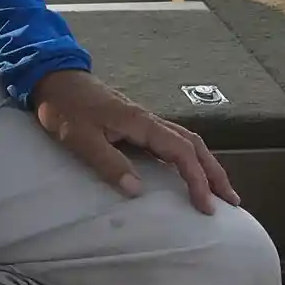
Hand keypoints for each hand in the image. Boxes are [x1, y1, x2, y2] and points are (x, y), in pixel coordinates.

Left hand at [30, 69, 240, 214]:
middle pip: (193, 145)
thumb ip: (108, 163)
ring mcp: (142, 120)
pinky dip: (188, 156)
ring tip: (218, 189)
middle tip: (231, 200)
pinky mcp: (134, 122)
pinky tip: (187, 170)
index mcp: (140, 123)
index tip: (206, 206)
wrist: (53, 78)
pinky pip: (171, 140)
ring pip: (185, 140)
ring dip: (205, 164)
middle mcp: (148, 120)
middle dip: (214, 172)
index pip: (181, 153)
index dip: (197, 180)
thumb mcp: (80, 139)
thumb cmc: (64, 108)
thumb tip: (138, 191)